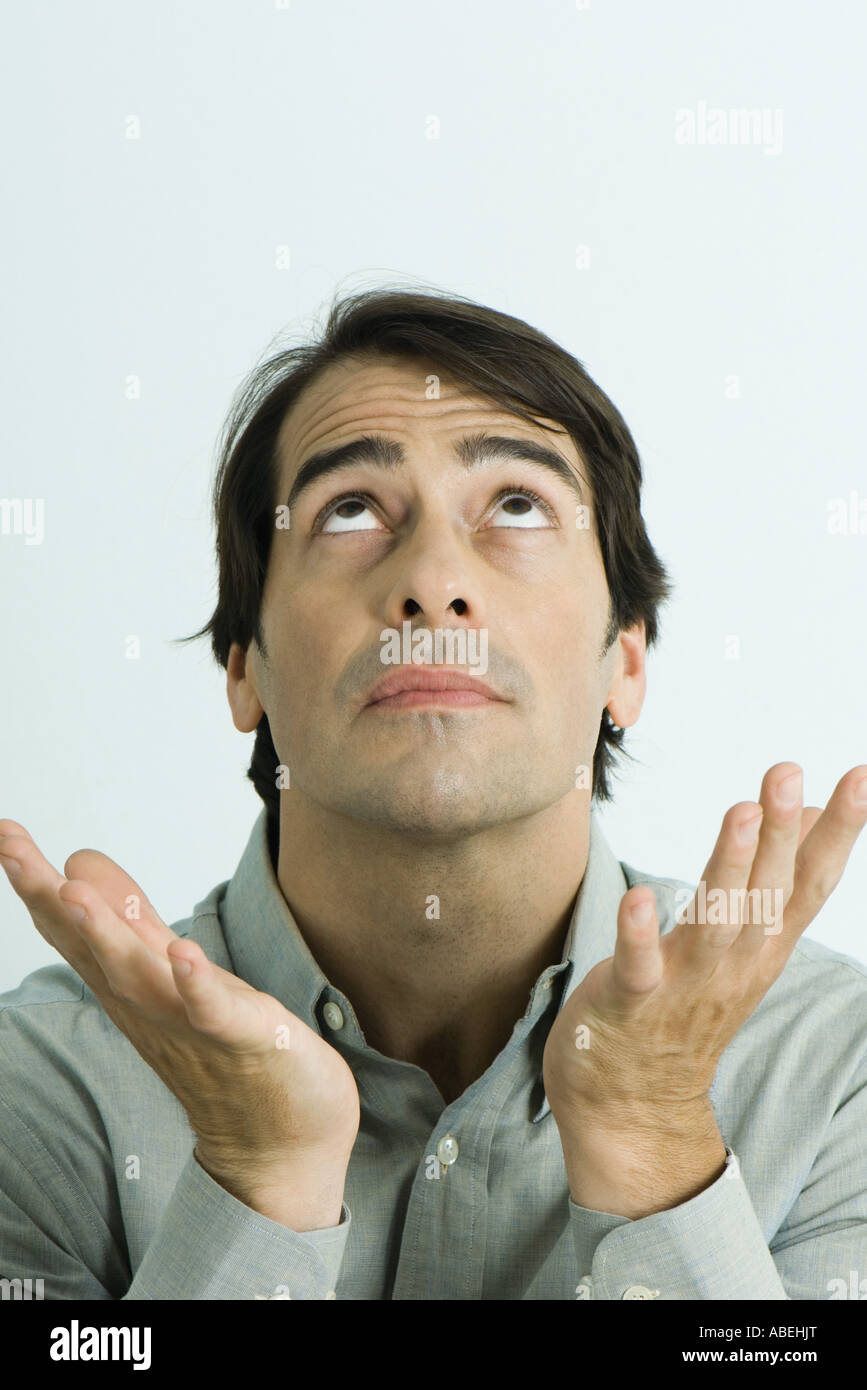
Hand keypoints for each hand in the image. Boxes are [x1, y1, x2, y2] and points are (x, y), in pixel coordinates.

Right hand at [0, 820, 359, 1226]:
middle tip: (9, 844)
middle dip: (47, 895)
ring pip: (138, 978)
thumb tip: (77, 863)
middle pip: (89, 946)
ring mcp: (192, 1027)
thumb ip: (127, 919)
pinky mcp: (244, 1041)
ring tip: (71, 892)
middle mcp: (149, 1005)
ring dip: (104, 936)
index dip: (37, 881)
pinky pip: (215, 1013)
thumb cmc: (225, 1052)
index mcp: (131, 983)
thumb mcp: (169, 970)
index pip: (74, 928)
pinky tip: (182, 953)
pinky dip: (197, 985)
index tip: (4, 831)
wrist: (279, 1143)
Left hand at [542, 762, 866, 1216]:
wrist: (636, 1102)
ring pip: (715, 922)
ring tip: (740, 811)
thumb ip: (780, 876)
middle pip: (766, 891)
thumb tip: (814, 807)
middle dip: (780, 831)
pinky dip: (639, 936)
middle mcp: (737, 962)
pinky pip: (639, 968)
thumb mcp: (748, 941)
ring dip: (727, 866)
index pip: (810, 880)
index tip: (863, 775)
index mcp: (765, 943)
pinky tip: (638, 897)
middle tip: (787, 771)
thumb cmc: (688, 1004)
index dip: (838, 830)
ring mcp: (686, 984)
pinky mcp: (632, 1003)